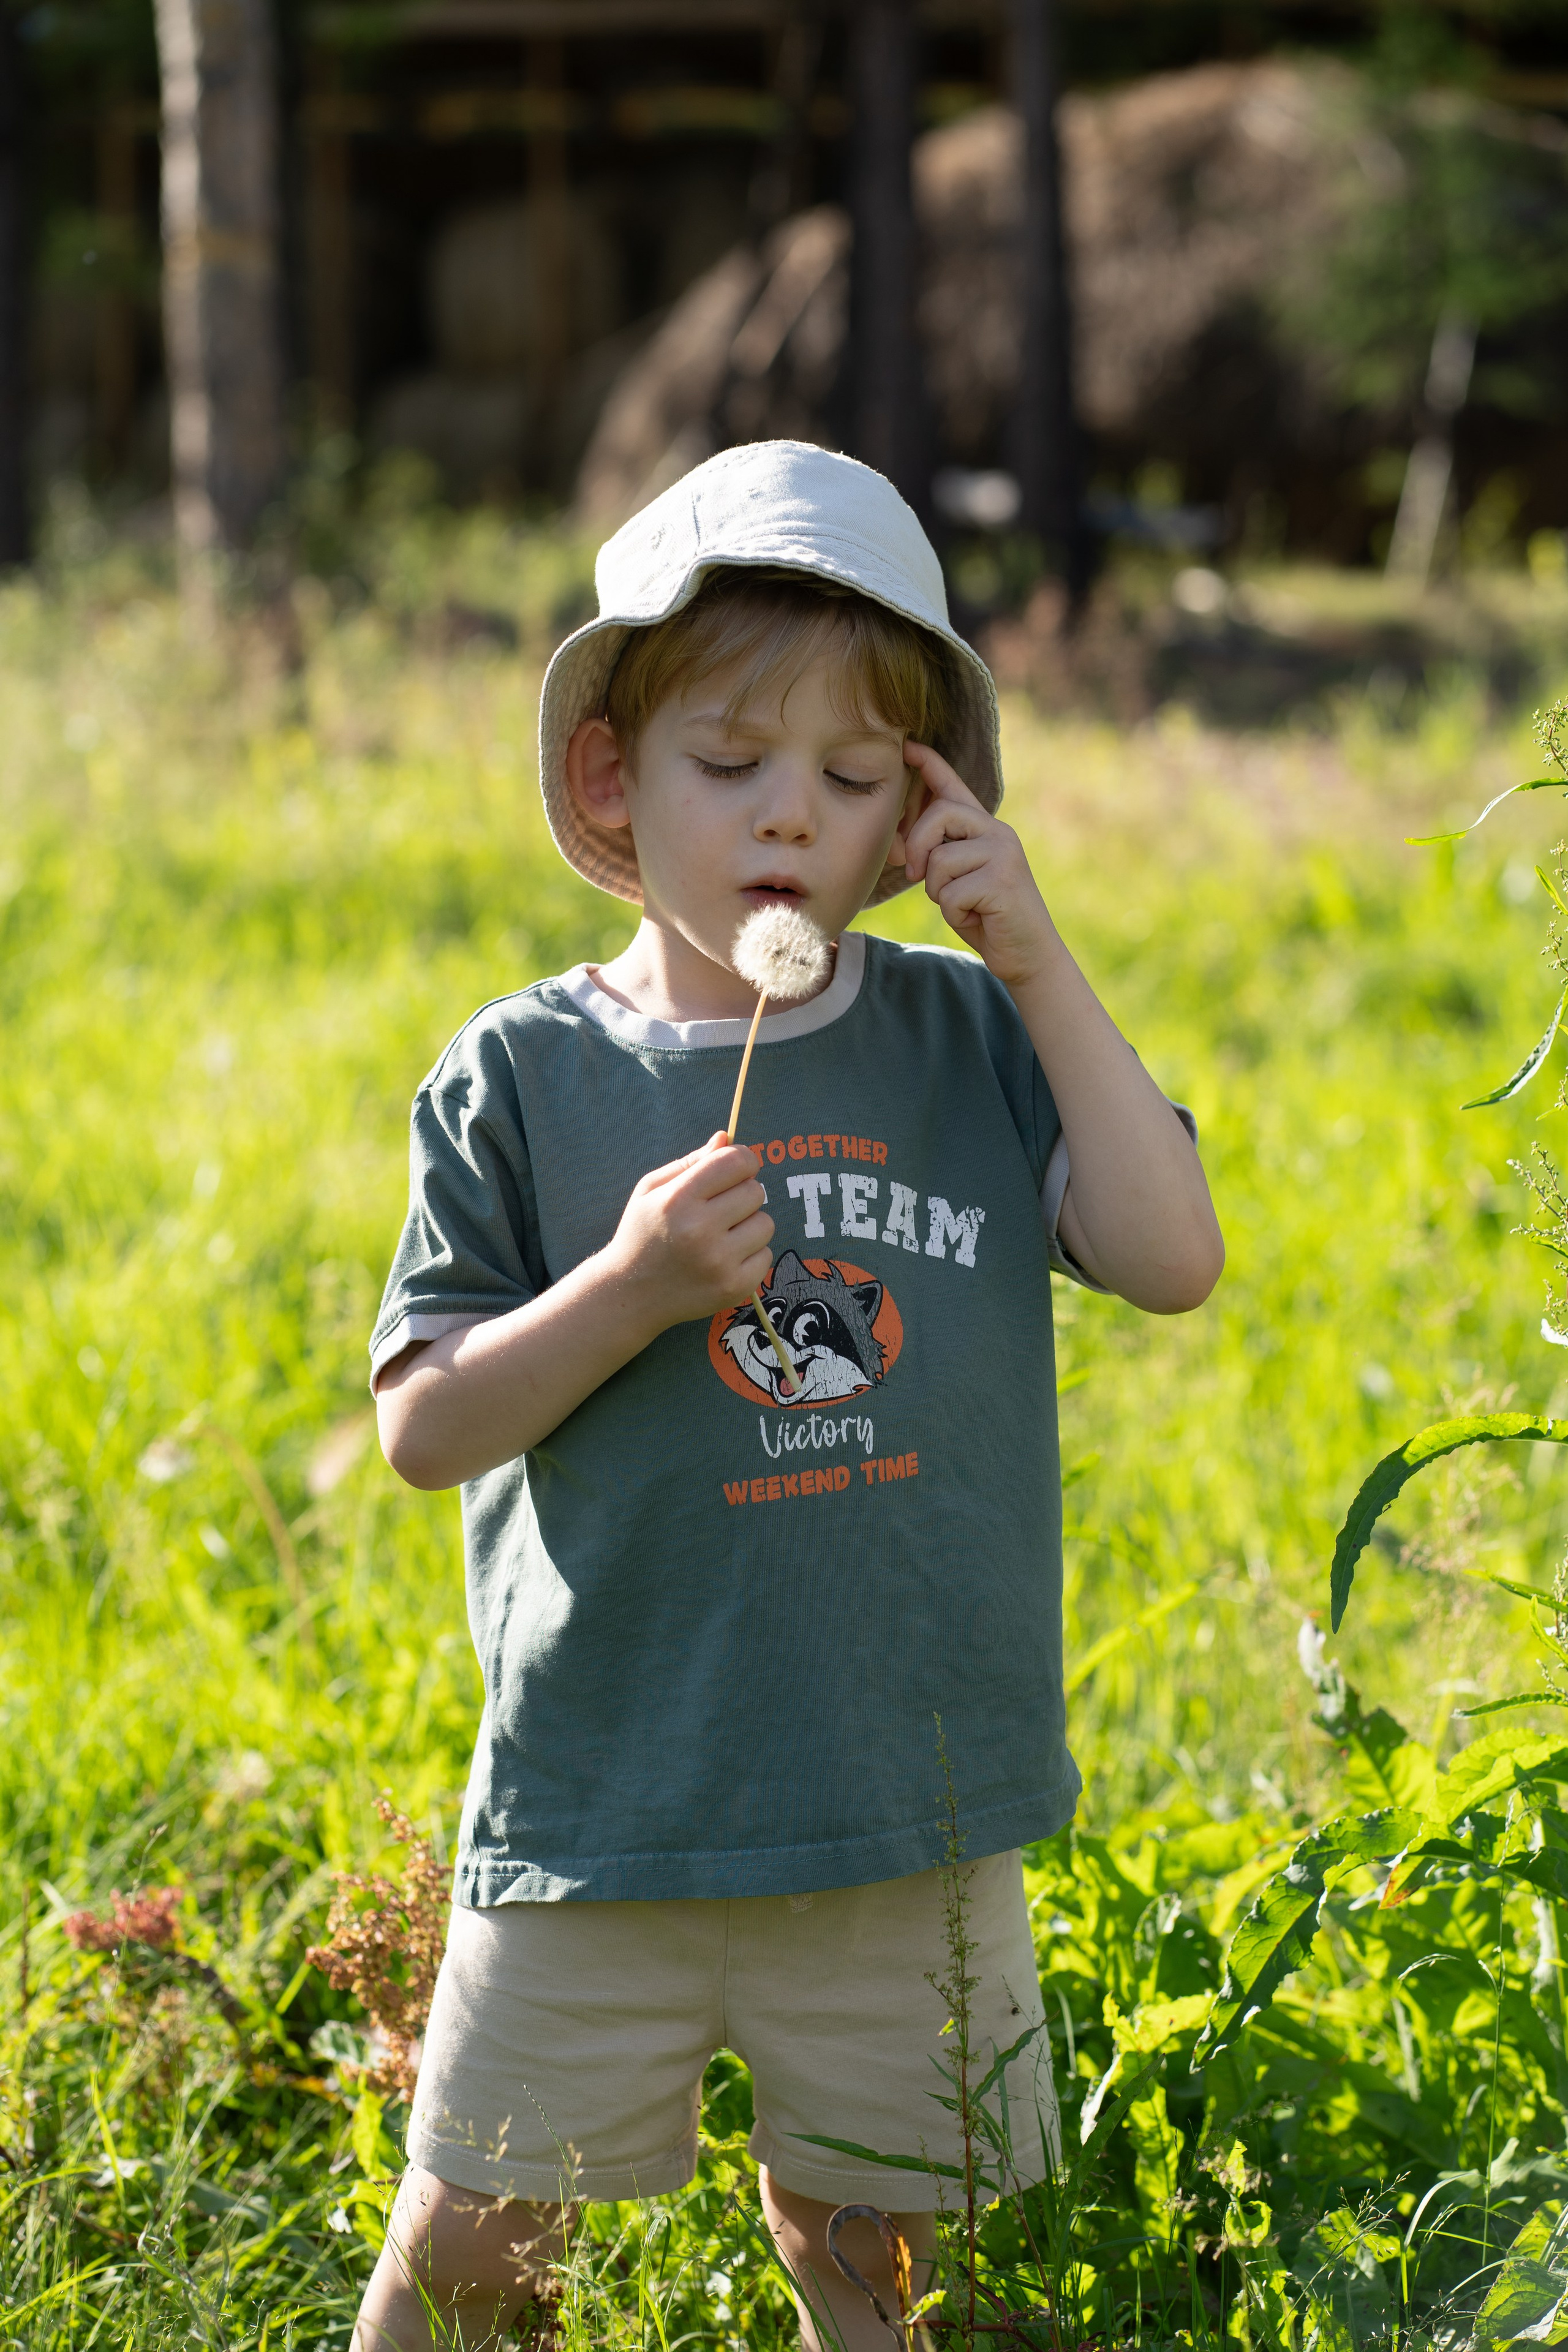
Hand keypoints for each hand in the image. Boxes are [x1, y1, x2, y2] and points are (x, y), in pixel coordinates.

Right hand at [605, 1135, 774, 1334]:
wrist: (629, 1295)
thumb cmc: (641, 1235)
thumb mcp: (651, 1191)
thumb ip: (690, 1163)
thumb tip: (726, 1139)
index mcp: (678, 1200)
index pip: (736, 1162)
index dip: (742, 1161)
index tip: (734, 1171)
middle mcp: (700, 1230)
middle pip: (756, 1191)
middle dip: (742, 1194)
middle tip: (720, 1209)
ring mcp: (719, 1262)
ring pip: (766, 1224)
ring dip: (748, 1226)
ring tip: (721, 1236)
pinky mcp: (734, 1288)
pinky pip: (766, 1256)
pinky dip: (750, 1255)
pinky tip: (723, 1260)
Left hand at [898, 741, 1059, 988]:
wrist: (1029, 955)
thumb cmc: (987, 918)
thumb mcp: (958, 881)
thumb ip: (939, 856)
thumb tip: (903, 848)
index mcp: (986, 829)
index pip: (954, 788)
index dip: (930, 765)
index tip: (908, 746)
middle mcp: (998, 833)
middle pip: (939, 815)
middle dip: (919, 846)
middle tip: (917, 877)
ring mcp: (1003, 854)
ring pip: (941, 860)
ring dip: (940, 892)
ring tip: (965, 904)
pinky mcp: (1003, 881)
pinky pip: (951, 894)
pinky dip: (955, 914)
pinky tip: (977, 918)